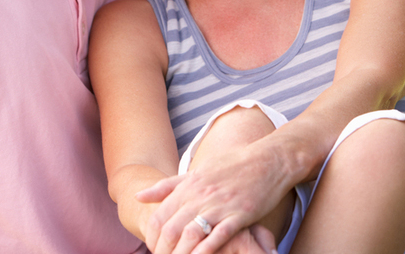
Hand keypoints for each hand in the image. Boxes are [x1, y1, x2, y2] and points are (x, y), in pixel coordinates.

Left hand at [135, 143, 289, 253]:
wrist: (266, 160)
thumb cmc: (230, 166)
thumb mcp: (196, 172)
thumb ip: (168, 186)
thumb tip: (138, 196)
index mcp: (188, 185)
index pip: (160, 216)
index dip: (152, 237)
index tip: (153, 249)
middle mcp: (200, 195)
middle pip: (171, 228)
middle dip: (162, 250)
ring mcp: (219, 205)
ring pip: (190, 234)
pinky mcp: (239, 215)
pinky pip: (218, 236)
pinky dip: (206, 251)